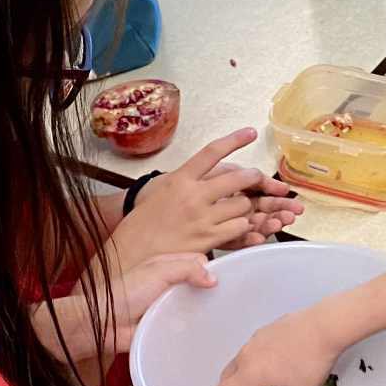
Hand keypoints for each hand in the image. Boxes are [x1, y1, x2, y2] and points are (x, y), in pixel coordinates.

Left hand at [103, 252, 214, 353]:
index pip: (198, 261)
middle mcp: (169, 284)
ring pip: (195, 304)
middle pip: (199, 283)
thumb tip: (212, 278)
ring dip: (200, 309)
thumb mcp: (158, 271)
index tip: (220, 280)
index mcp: (167, 265)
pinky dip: (192, 326)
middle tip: (217, 298)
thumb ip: (186, 268)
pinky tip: (197, 328)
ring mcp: (169, 305)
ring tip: (210, 315)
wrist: (106, 323)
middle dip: (208, 290)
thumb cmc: (123, 294)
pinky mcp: (167, 325)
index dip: (210, 268)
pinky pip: (187, 324)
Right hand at [114, 129, 300, 263]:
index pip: (212, 152)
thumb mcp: (161, 191)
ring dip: (245, 206)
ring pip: (242, 204)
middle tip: (255, 179)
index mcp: (180, 179)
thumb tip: (210, 173)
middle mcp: (193, 196)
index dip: (235, 140)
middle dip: (253, 178)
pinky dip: (242, 226)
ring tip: (239, 209)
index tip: (250, 132)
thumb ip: (186, 180)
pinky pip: (238, 228)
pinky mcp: (208, 240)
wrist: (130, 253)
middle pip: (237, 178)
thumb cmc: (143, 223)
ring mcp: (202, 218)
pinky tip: (234, 227)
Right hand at [211, 306, 342, 385]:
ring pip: (239, 365)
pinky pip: (252, 352)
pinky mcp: (265, 332)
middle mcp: (247, 355)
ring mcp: (255, 341)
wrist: (326, 326)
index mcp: (249, 373)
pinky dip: (256, 366)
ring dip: (248, 382)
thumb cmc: (312, 356)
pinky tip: (281, 369)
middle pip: (227, 381)